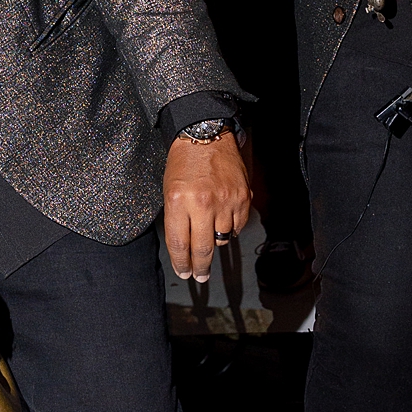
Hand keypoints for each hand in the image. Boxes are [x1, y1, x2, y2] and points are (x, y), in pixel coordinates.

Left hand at [164, 130, 252, 283]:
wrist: (206, 135)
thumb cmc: (183, 163)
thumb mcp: (169, 191)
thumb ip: (176, 219)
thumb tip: (185, 247)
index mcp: (178, 202)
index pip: (179, 244)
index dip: (181, 263)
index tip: (183, 272)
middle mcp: (203, 204)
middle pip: (202, 249)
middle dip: (199, 268)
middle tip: (199, 276)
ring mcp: (225, 201)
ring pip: (222, 239)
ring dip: (214, 244)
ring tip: (209, 241)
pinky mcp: (243, 198)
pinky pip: (237, 226)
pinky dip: (230, 229)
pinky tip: (223, 222)